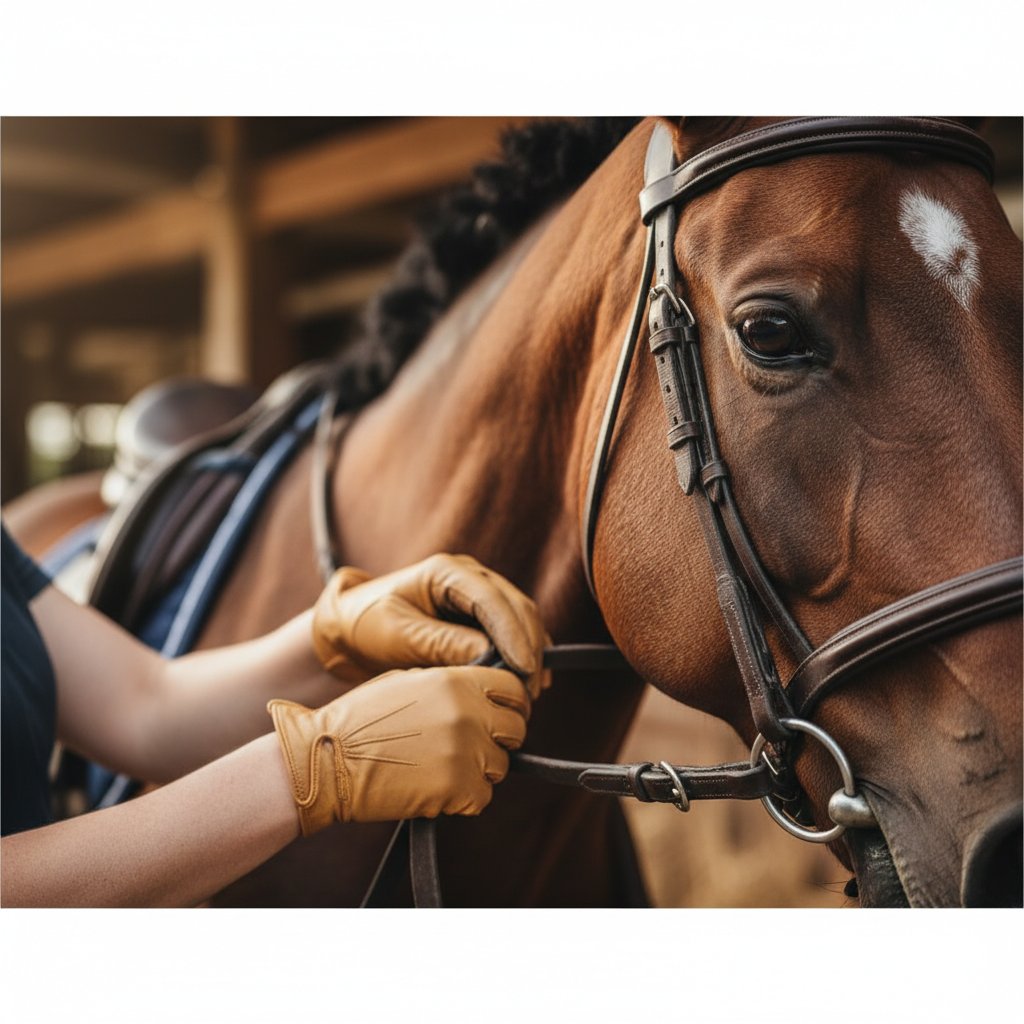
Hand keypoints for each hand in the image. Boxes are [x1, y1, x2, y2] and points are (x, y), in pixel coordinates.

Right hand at [267, 665, 528, 832]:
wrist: (327, 761)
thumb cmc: (361, 720)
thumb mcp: (409, 683)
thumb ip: (453, 687)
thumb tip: (485, 697)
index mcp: (457, 681)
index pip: (515, 690)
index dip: (512, 705)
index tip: (501, 717)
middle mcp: (468, 712)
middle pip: (516, 730)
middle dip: (499, 740)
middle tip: (470, 749)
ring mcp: (465, 751)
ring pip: (500, 766)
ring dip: (478, 772)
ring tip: (439, 769)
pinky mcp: (457, 788)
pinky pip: (481, 797)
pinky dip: (463, 800)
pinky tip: (432, 790)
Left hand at [311, 554, 549, 697]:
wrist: (351, 629)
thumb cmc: (367, 626)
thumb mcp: (400, 636)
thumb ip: (443, 643)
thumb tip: (491, 655)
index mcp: (446, 572)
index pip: (491, 598)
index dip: (512, 633)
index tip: (523, 668)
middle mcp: (469, 576)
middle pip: (516, 607)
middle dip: (527, 648)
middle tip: (529, 692)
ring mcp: (479, 594)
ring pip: (521, 619)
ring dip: (531, 654)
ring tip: (529, 693)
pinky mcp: (482, 616)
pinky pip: (514, 632)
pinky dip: (524, 655)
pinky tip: (532, 682)